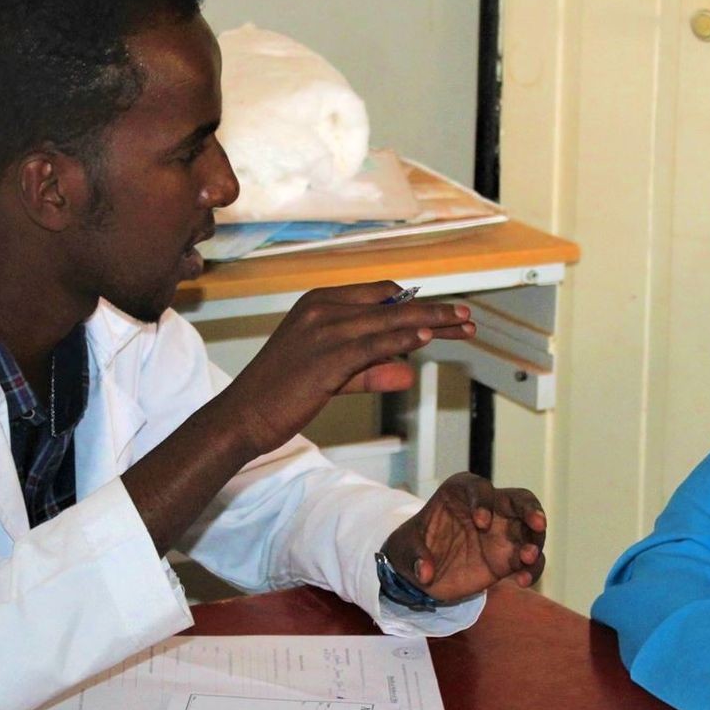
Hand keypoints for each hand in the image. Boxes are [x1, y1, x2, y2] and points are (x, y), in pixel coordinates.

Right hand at [221, 282, 473, 454]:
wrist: (243, 415)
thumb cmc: (282, 395)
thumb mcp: (330, 374)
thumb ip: (369, 371)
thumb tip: (408, 372)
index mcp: (319, 302)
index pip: (380, 294)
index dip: (416, 305)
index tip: (443, 316)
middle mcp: (322, 308)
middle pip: (392, 304)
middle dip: (434, 312)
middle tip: (466, 318)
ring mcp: (324, 330)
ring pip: (390, 321)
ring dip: (431, 323)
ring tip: (462, 326)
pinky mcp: (327, 357)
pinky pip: (374, 345)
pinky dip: (404, 341)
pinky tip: (428, 341)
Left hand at [380, 473, 546, 603]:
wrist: (422, 572)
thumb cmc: (413, 547)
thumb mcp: (404, 549)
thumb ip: (414, 556)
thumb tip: (424, 572)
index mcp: (461, 493)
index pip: (480, 488)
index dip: (483, 502)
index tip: (481, 523)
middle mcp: (489, 508)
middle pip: (520, 500)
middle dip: (531, 509)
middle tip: (537, 523)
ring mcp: (503, 533)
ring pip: (532, 530)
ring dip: (535, 542)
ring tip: (527, 557)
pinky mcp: (509, 558)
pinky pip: (530, 560)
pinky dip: (531, 569)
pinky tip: (522, 581)